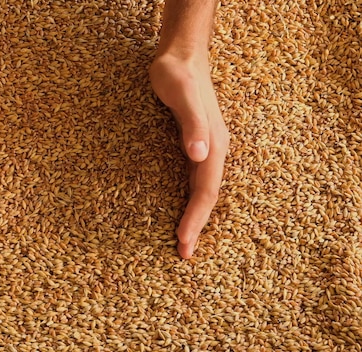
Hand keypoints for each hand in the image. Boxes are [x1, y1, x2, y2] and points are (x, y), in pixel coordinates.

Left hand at [149, 54, 228, 258]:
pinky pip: (195, 180)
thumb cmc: (178, 74)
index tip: (183, 241)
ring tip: (185, 240)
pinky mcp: (194, 144)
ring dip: (195, 216)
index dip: (196, 217)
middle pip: (207, 196)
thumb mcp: (182, 96)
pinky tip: (184, 208)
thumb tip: (200, 156)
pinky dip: (190, 199)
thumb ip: (192, 125)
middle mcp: (213, 150)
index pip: (206, 190)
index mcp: (214, 144)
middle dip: (196, 225)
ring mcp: (206, 148)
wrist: (181, 56)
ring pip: (203, 190)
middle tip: (183, 254)